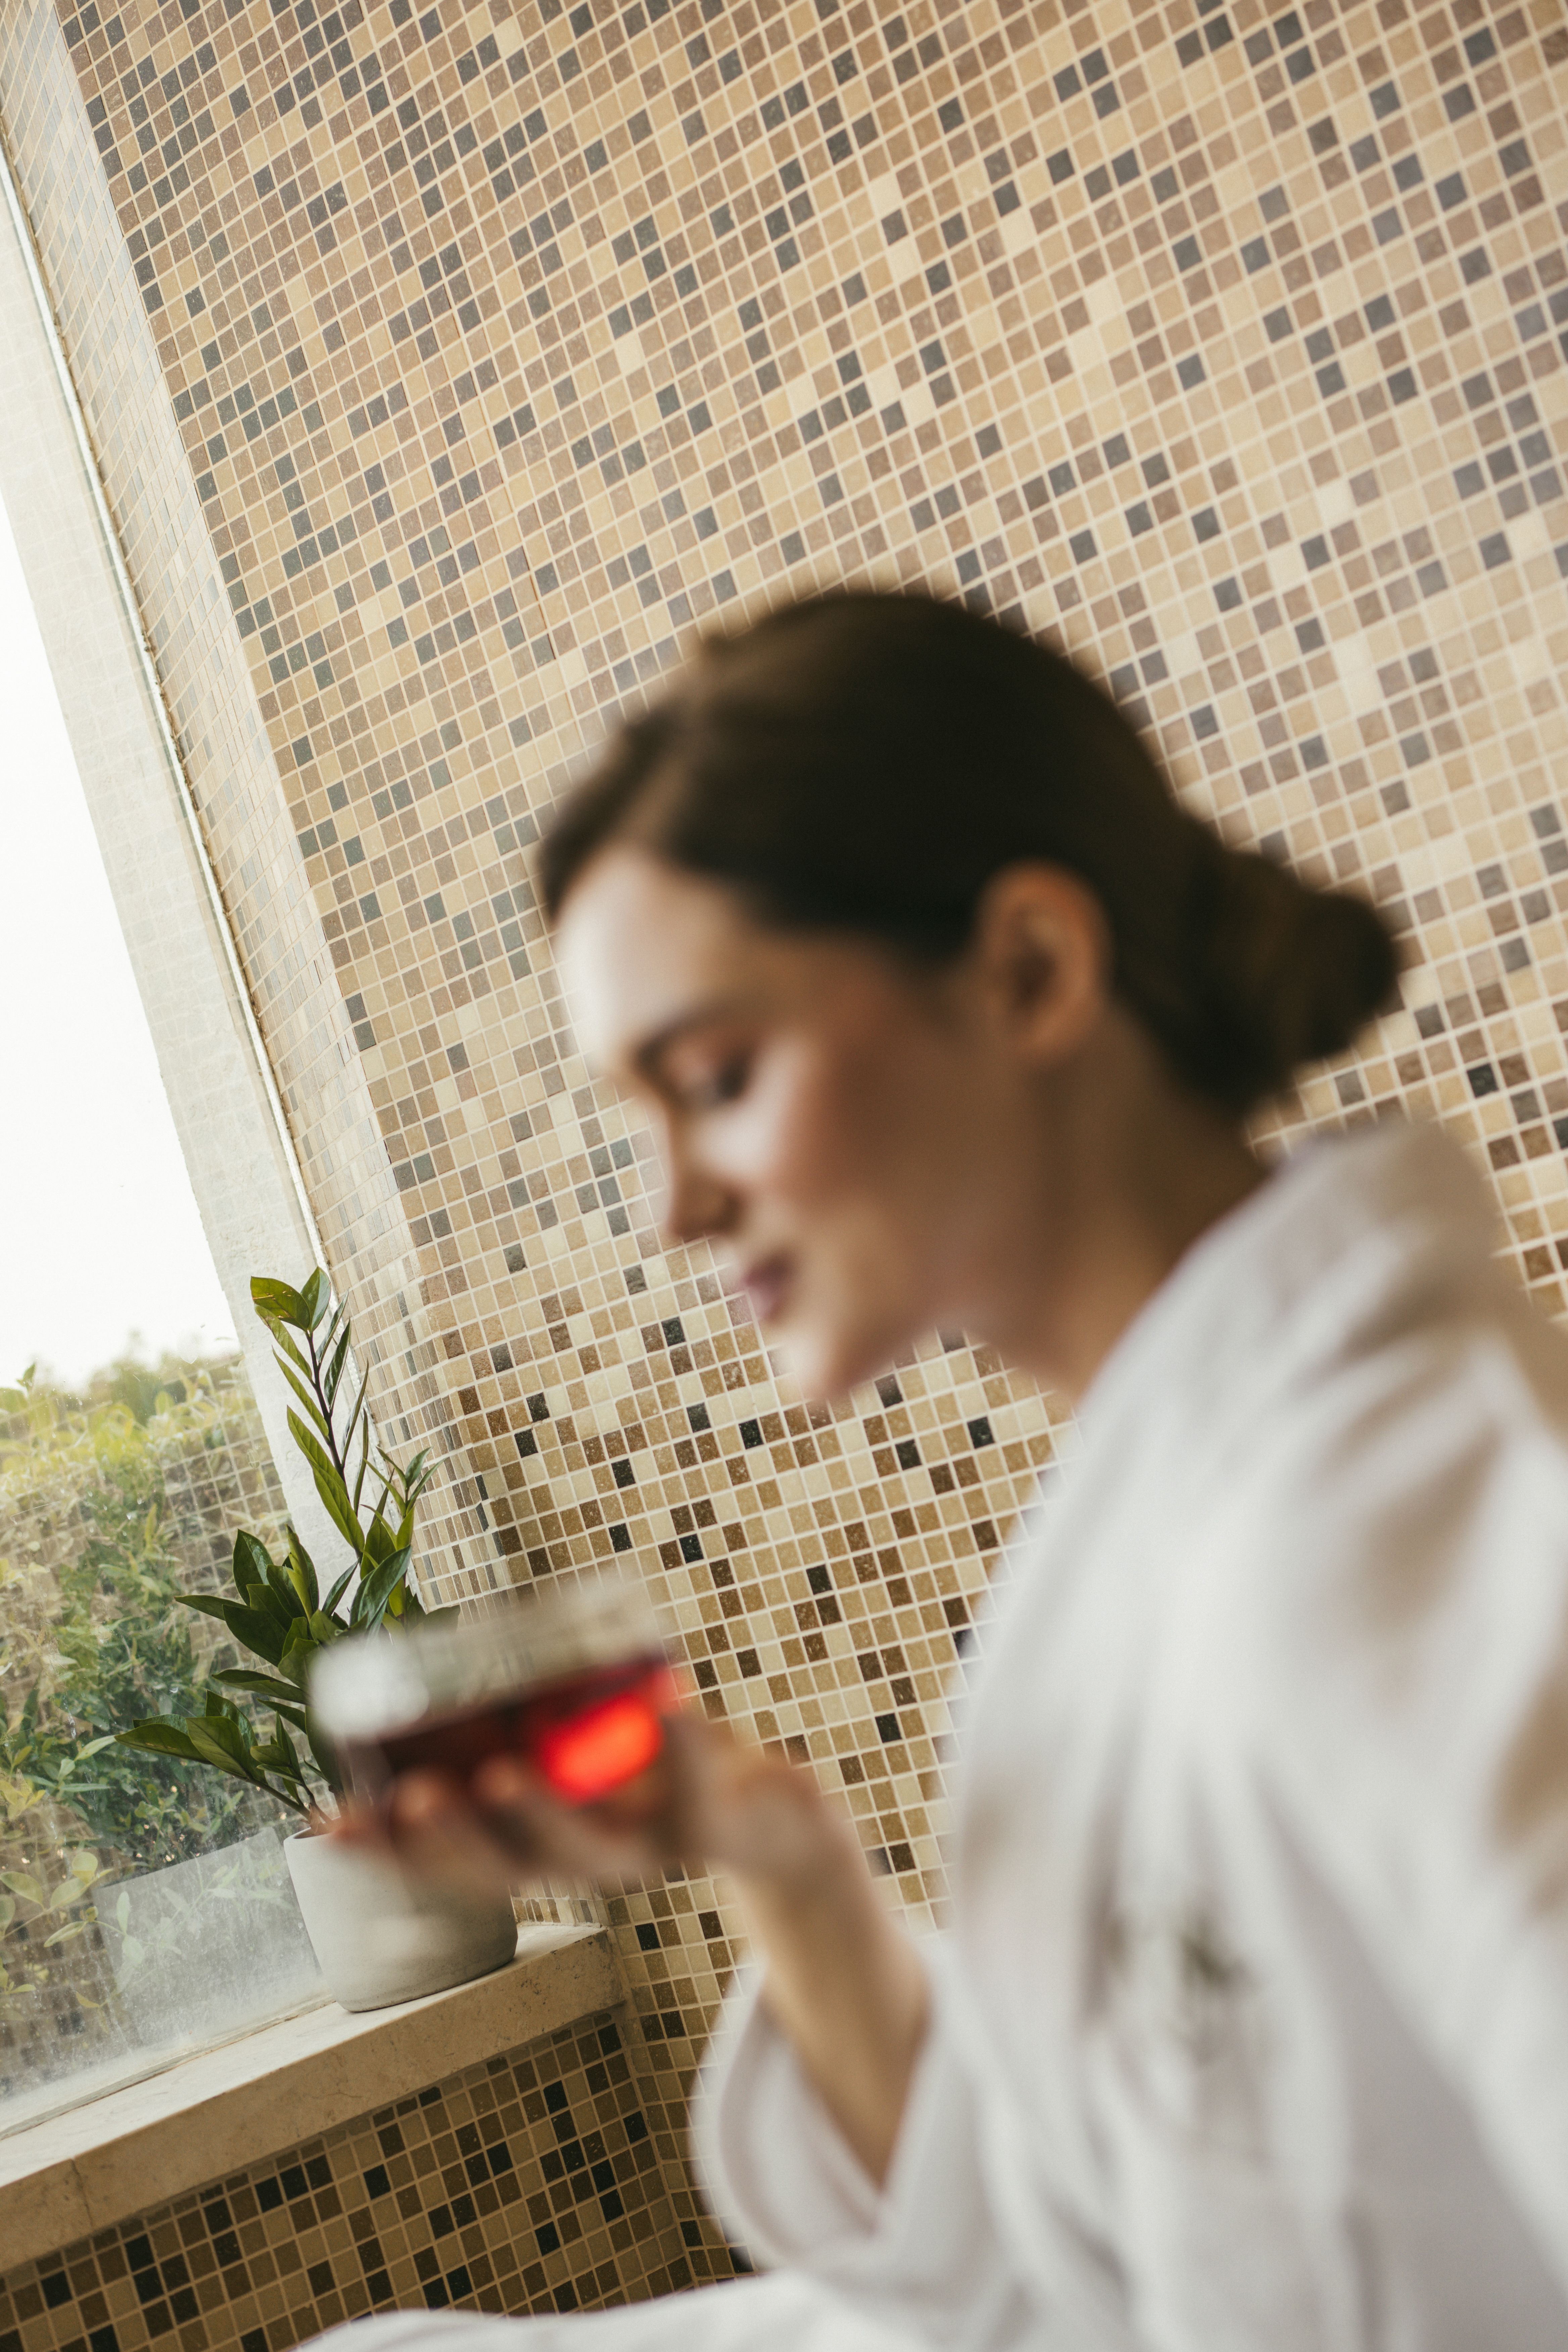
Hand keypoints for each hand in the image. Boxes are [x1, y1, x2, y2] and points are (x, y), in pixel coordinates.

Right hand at [327, 1705, 834, 1898]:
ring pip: (590, 1847)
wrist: (766, 1818)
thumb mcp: (569, 1771)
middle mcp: (586, 1861)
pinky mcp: (711, 1825)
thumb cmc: (650, 1780)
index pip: (451, 1862)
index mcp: (540, 1850)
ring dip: (545, 1811)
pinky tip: (668, 1698)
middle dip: (456, 1835)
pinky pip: (697, 1792)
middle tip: (410, 1799)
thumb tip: (408, 1700)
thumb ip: (504, 1747)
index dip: (390, 1852)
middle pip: (509, 1864)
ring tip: (503, 1771)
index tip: (330, 1824)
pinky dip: (682, 1743)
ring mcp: (649, 1849)